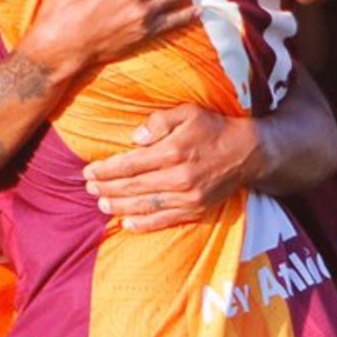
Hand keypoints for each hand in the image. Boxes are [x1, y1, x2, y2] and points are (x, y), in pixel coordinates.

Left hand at [84, 105, 264, 232]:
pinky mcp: (196, 209)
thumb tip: (135, 138)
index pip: (129, 164)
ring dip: (119, 207)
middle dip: (107, 188)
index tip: (89, 172)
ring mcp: (188, 197)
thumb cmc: (213, 128)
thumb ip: (159, 122)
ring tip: (101, 205)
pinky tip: (126, 224)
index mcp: (173, 151)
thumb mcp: (187, 112)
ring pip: (145, 205)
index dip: (105, 170)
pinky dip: (144, 224)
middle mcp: (178, 177)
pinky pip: (165, 220)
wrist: (247, 153)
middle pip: (133, 186)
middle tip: (88, 189)